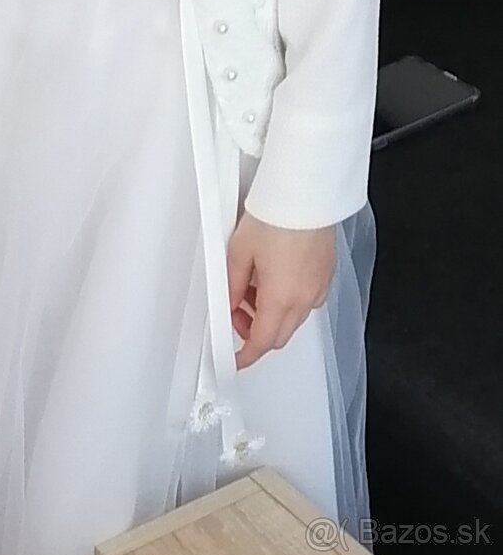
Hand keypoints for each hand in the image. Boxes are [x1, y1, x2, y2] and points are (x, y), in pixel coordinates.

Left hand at [226, 211, 334, 369]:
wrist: (305, 195)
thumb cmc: (275, 217)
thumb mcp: (238, 252)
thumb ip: (232, 285)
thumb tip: (229, 304)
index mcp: (280, 298)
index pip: (262, 342)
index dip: (245, 355)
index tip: (235, 359)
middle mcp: (304, 299)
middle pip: (279, 335)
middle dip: (256, 333)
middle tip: (237, 314)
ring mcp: (319, 287)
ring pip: (293, 319)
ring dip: (272, 315)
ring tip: (252, 288)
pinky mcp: (326, 274)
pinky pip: (307, 300)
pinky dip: (288, 300)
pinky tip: (274, 278)